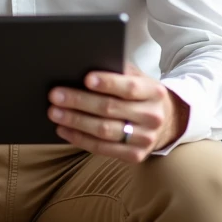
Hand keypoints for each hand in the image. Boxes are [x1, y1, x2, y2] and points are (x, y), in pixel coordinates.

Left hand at [48, 65, 189, 162]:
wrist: (167, 121)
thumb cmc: (141, 94)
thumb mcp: (138, 78)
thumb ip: (118, 72)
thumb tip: (84, 65)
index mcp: (154, 92)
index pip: (130, 87)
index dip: (108, 83)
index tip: (85, 78)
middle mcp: (152, 116)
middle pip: (110, 109)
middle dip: (79, 101)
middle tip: (55, 95)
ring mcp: (145, 139)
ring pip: (104, 131)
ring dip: (75, 121)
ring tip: (54, 112)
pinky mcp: (135, 156)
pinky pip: (102, 149)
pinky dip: (80, 139)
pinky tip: (64, 130)